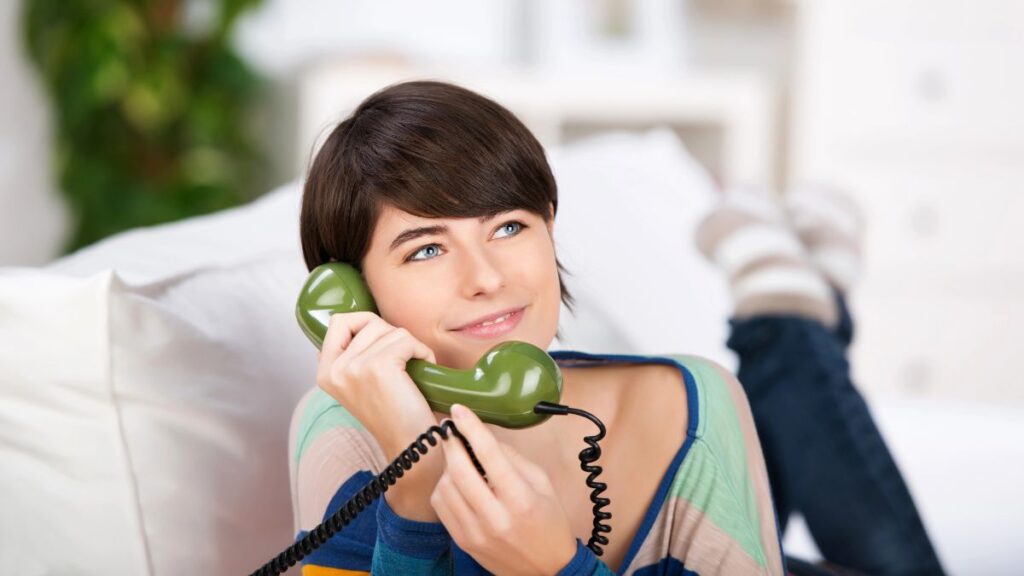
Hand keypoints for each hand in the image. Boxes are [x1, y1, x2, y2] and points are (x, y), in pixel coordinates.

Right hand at [316, 311, 439, 452]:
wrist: (411, 445)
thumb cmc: (393, 413)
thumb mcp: (358, 384)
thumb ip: (347, 357)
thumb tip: (343, 323)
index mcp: (325, 372)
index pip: (338, 322)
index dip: (364, 323)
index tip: (381, 342)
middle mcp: (334, 369)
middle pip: (368, 322)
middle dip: (391, 335)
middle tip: (401, 360)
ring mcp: (353, 367)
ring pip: (390, 329)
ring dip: (410, 345)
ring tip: (413, 368)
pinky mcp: (378, 367)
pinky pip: (406, 339)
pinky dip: (422, 351)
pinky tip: (424, 368)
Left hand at [432, 404, 577, 575]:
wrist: (547, 571)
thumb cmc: (550, 523)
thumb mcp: (543, 484)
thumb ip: (513, 459)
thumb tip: (484, 436)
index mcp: (521, 500)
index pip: (490, 455)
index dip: (471, 428)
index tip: (459, 410)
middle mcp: (496, 518)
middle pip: (460, 470)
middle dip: (451, 443)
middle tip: (450, 428)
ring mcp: (476, 533)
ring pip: (446, 487)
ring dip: (448, 466)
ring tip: (459, 459)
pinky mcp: (463, 542)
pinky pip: (441, 506)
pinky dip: (444, 487)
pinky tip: (455, 482)